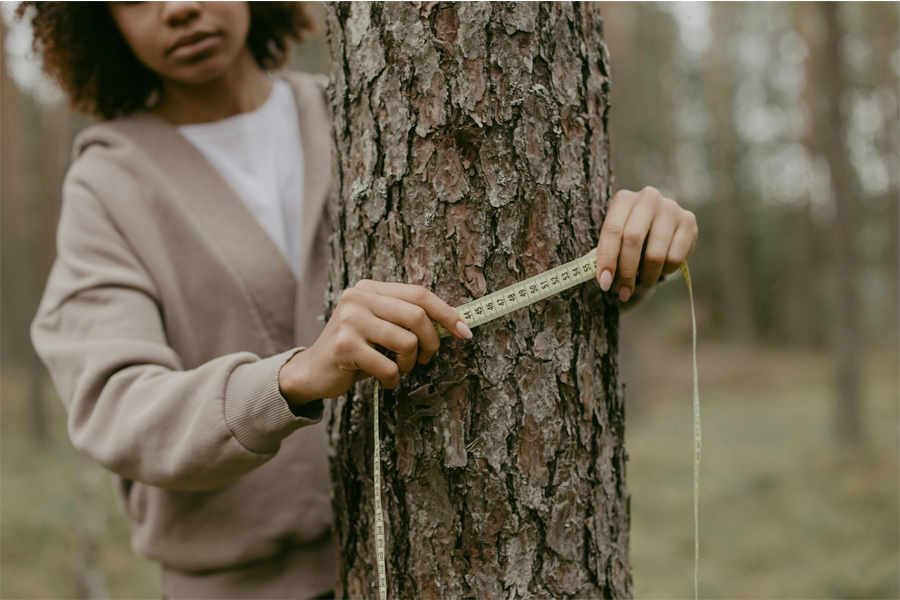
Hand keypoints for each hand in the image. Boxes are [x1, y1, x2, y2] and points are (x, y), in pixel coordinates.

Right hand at [279, 280, 472, 408]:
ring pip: (406, 341)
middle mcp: (359, 298)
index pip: (419, 294)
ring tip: (398, 369)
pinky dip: (393, 379)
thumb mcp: (380, 327)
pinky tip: (384, 380)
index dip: (446, 312)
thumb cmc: (355, 351)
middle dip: (430, 342)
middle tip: (424, 358)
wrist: (313, 372)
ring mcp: (350, 320)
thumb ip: (406, 320)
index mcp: (371, 289)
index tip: (464, 331)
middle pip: (417, 315)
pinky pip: (388, 366)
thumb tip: (453, 324)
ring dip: (409, 363)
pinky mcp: (345, 345)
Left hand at [594, 186, 697, 301]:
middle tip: (622, 292)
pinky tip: (662, 269)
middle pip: (633, 240)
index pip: (612, 230)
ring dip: (647, 276)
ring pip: (655, 253)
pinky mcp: (689, 221)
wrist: (662, 223)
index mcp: (624, 199)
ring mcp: (670, 208)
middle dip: (626, 272)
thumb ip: (604, 252)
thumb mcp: (615, 237)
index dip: (607, 259)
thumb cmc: (631, 232)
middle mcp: (648, 198)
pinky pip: (675, 257)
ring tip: (644, 280)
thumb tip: (592, 272)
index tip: (604, 282)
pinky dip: (666, 271)